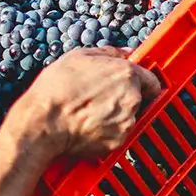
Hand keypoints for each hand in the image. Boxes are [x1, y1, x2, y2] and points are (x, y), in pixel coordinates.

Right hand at [11, 48, 163, 158]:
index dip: (142, 82)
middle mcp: (131, 99)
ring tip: (92, 112)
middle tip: (103, 98)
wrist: (43, 124)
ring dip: (117, 116)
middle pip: (141, 100)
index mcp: (126, 75)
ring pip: (130, 118)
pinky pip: (119, 135)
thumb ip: (109, 53)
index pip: (152, 81)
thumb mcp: (79, 57)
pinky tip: (89, 125)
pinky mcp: (118, 142)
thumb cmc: (56, 90)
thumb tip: (125, 53)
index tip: (135, 85)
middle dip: (127, 99)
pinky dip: (108, 132)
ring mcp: (127, 123)